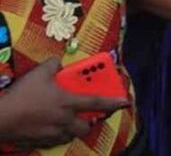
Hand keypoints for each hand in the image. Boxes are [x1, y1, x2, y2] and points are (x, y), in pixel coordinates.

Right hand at [0, 59, 127, 148]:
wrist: (0, 118)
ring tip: (68, 122)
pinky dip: (57, 136)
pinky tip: (50, 129)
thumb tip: (58, 61)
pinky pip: (55, 142)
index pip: (97, 103)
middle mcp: (64, 120)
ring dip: (73, 130)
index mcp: (68, 102)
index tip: (125, 103)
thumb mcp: (38, 73)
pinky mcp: (40, 142)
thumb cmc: (22, 95)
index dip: (113, 102)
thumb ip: (52, 65)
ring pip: (71, 136)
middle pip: (86, 126)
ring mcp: (53, 133)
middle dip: (90, 122)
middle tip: (87, 116)